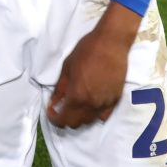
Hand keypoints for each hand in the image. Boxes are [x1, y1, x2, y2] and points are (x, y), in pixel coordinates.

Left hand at [46, 2, 141, 128]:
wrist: (111, 43)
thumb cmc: (86, 51)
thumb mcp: (67, 68)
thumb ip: (60, 89)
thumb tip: (53, 103)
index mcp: (77, 96)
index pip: (62, 120)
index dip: (53, 118)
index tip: (50, 111)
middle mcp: (91, 105)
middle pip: (75, 124)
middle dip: (65, 119)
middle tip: (60, 108)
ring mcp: (105, 104)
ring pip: (89, 121)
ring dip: (79, 117)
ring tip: (74, 105)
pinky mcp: (115, 100)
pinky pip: (103, 115)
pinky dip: (93, 114)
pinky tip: (89, 103)